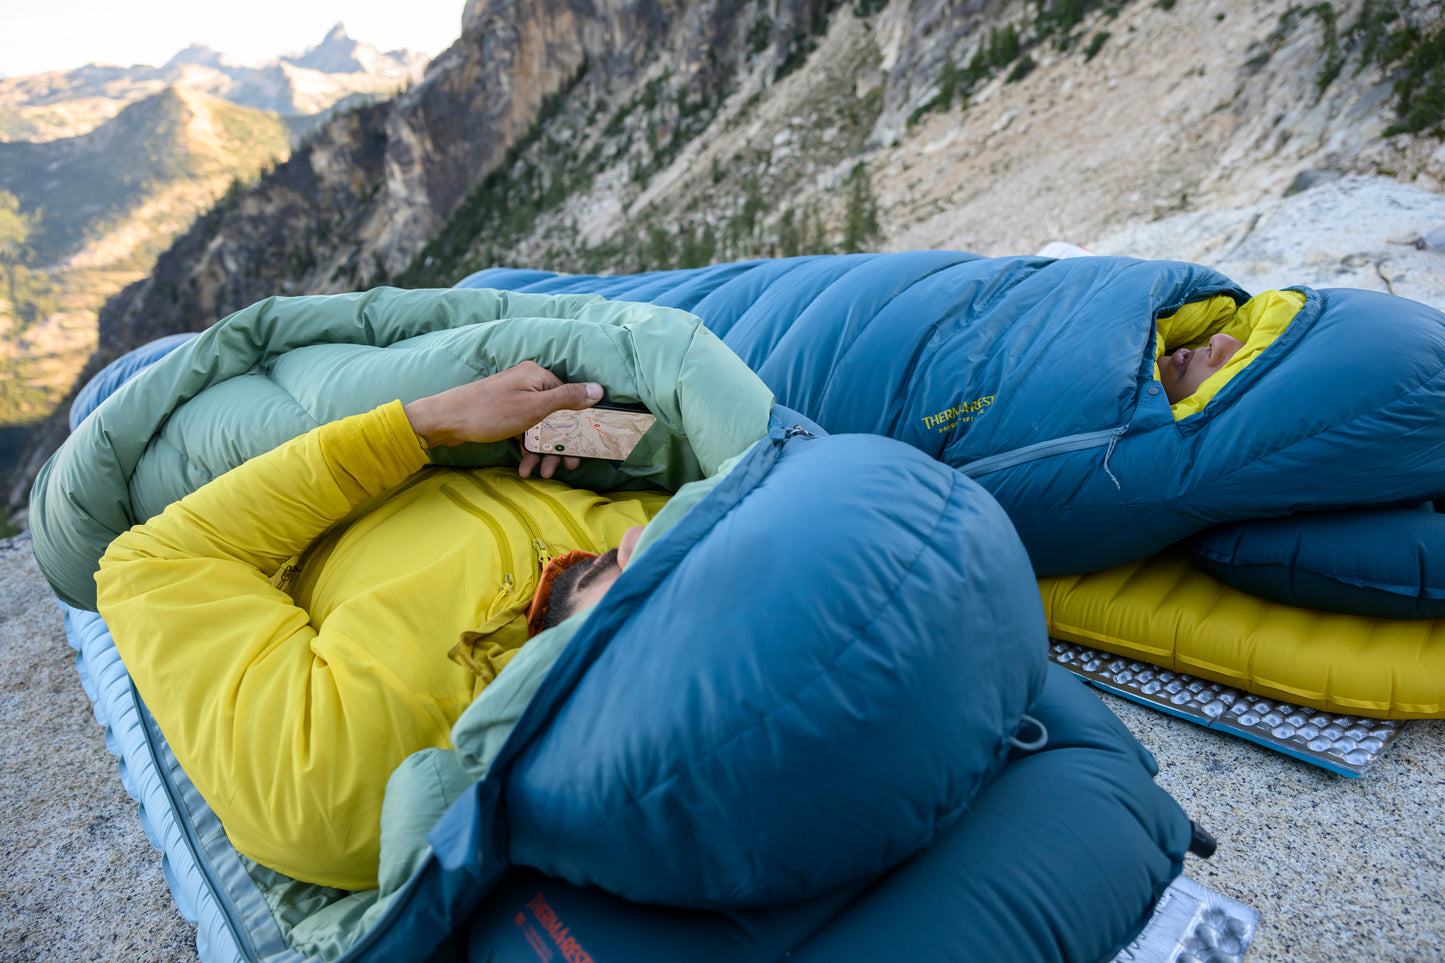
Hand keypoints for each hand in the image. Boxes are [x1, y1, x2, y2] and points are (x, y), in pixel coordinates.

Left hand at [404, 362, 602, 477]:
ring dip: (543, 452)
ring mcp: (516, 398)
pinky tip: (525, 468)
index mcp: (538, 376)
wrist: (445, 421)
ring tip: (540, 473)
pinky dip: (527, 448)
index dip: (578, 427)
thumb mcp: (534, 408)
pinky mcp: (505, 412)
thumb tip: (598, 390)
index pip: (570, 399)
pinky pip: (525, 431)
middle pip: (556, 416)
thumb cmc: (490, 412)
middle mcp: (529, 383)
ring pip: (541, 427)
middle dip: (559, 445)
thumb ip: (568, 399)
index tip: (580, 451)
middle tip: (563, 468)